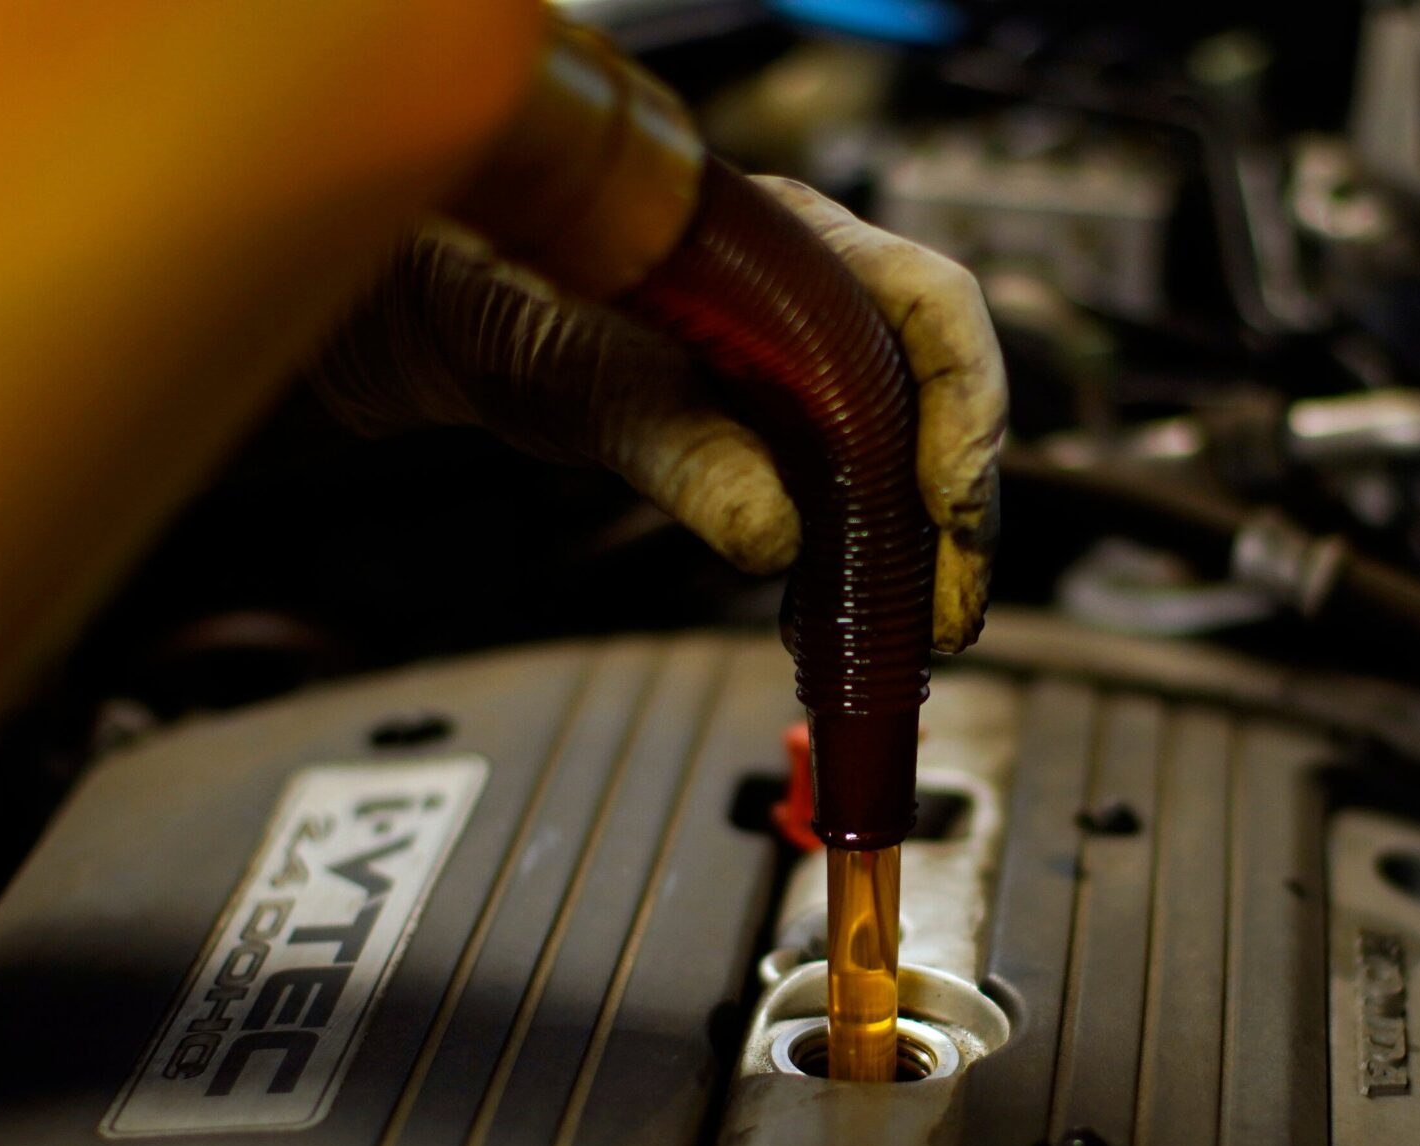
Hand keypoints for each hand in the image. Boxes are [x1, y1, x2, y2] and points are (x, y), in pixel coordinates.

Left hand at [306, 177, 1004, 651]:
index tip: (947, 503)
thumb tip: (773, 536)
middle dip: (959, 508)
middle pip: (940, 394)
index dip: (965, 406)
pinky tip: (843, 612)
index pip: (933, 304)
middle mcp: (820, 295)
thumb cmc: (509, 302)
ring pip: (907, 451)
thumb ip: (683, 453)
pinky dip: (859, 555)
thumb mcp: (592, 380)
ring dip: (922, 545)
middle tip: (951, 607)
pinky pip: (851, 488)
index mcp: (794, 244)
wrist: (455, 323)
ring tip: (919, 627)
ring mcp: (806, 362)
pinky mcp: (779, 426)